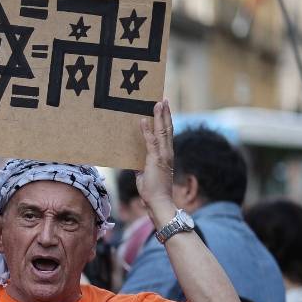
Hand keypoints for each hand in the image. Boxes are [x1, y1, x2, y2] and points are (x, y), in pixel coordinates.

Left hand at [136, 99, 177, 224]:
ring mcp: (163, 156)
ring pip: (162, 131)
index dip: (165, 121)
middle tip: (163, 100)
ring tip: (157, 103)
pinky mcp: (155, 160)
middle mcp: (167, 153)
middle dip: (165, 113)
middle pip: (167, 128)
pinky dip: (146, 130)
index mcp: (166, 156)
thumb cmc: (152, 192)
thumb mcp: (144, 176)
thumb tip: (134, 163)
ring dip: (159, 116)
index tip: (164, 109)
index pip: (166, 134)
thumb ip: (140, 167)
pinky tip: (143, 120)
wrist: (158, 202)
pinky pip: (150, 142)